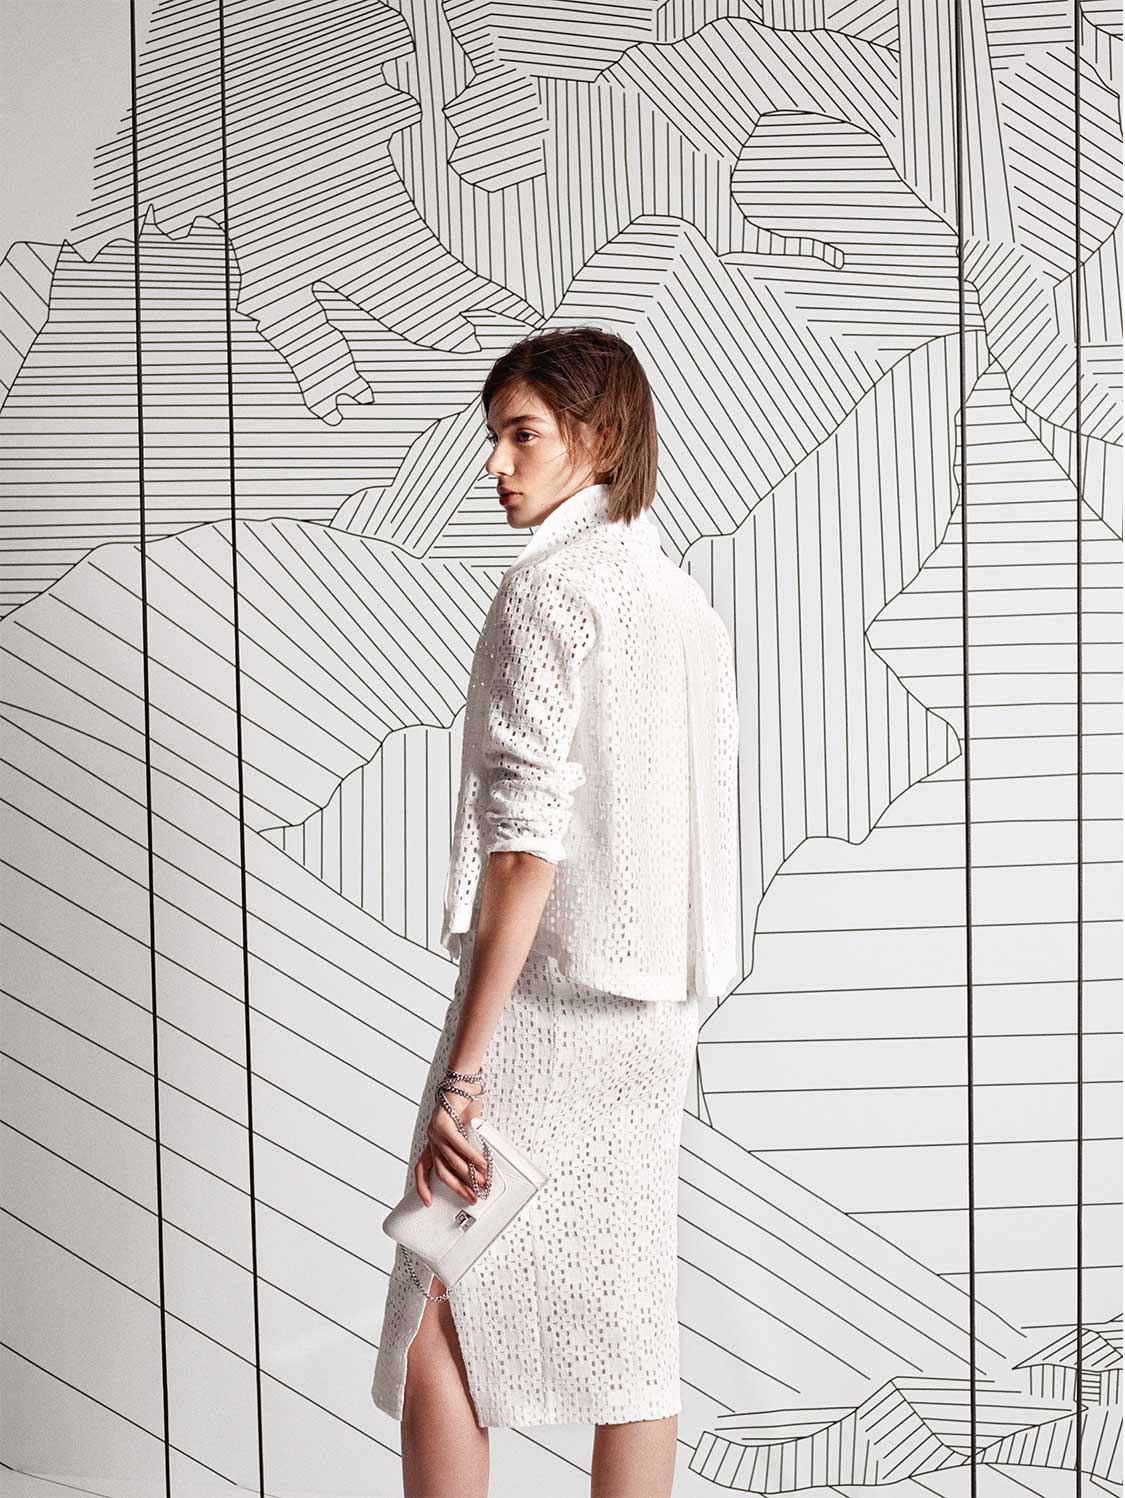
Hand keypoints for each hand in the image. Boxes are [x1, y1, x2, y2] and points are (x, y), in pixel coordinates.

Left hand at [415, 1080, 489, 1206]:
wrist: (462, 1082)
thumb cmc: (464, 1106)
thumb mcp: (465, 1132)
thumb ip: (466, 1149)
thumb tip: (478, 1169)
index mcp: (433, 1143)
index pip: (421, 1170)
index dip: (422, 1187)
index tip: (427, 1202)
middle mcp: (431, 1139)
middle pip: (441, 1171)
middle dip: (457, 1187)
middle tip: (471, 1197)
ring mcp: (436, 1132)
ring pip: (452, 1161)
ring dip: (469, 1175)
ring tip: (482, 1183)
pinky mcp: (443, 1124)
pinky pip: (459, 1146)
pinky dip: (472, 1157)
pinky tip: (482, 1165)